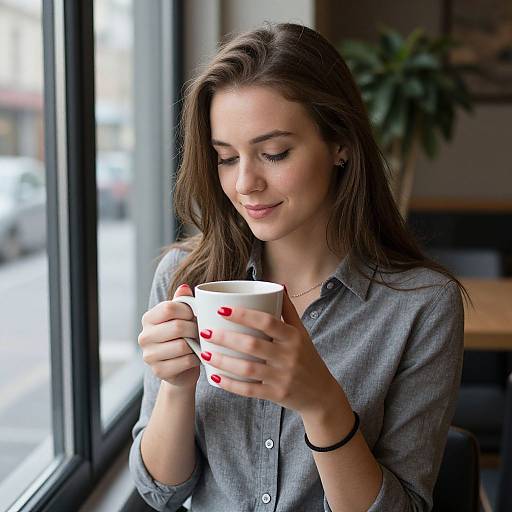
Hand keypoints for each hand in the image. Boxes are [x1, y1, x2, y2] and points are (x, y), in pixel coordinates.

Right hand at [138, 284, 199, 389]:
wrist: (182, 369)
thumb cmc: (184, 338)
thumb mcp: (183, 317)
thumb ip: (182, 302)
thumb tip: (184, 287)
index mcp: (148, 319)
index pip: (169, 308)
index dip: (188, 311)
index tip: (195, 315)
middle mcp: (144, 337)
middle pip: (177, 327)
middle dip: (194, 329)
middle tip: (200, 331)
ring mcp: (149, 356)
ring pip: (182, 345)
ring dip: (196, 345)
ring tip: (198, 343)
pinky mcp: (158, 371)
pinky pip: (185, 361)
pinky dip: (196, 358)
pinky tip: (196, 356)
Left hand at [200, 288, 340, 415]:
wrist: (322, 394)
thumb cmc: (307, 357)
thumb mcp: (301, 332)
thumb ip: (288, 310)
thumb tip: (278, 285)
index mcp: (293, 337)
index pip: (267, 322)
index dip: (244, 315)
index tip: (222, 309)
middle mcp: (288, 356)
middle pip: (252, 345)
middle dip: (225, 338)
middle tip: (205, 331)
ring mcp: (282, 377)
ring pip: (247, 369)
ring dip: (223, 361)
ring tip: (205, 352)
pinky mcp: (276, 394)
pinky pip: (249, 390)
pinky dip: (230, 384)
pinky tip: (214, 376)